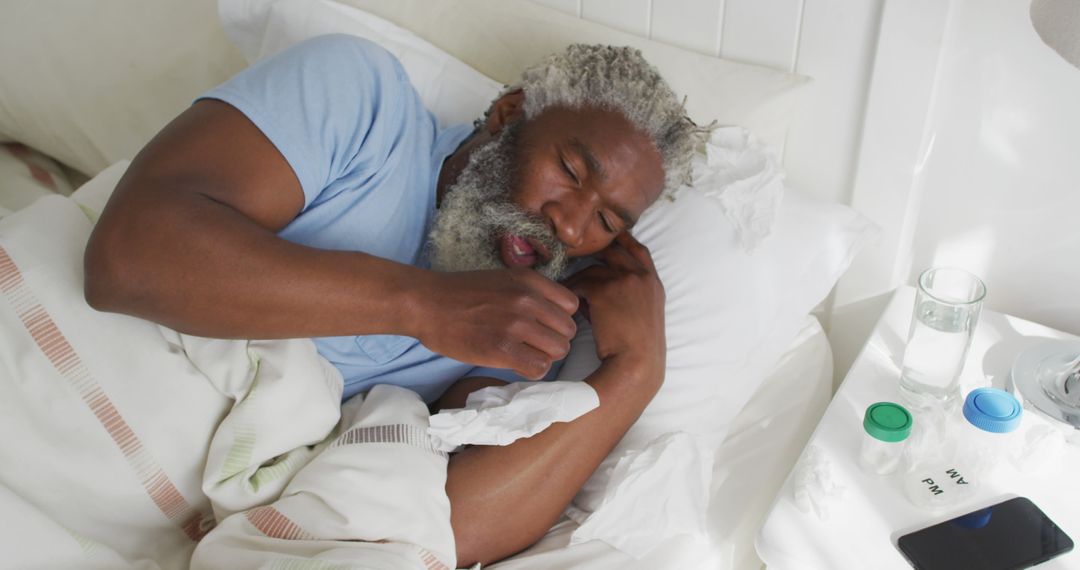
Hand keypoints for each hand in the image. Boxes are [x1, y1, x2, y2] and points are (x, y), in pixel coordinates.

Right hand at [414, 268, 577, 379]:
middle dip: (554, 341)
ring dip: (544, 356)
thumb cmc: (461, 294)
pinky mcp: (502, 349)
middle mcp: (527, 300)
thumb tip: (554, 317)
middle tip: (533, 345)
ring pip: (558, 351)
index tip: (544, 326)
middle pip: (568, 331)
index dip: (559, 320)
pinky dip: (532, 370)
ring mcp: (515, 325)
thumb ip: (530, 293)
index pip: (570, 305)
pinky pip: (539, 368)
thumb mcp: (503, 279)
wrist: (427, 304)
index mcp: (529, 280)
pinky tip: (517, 364)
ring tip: (524, 354)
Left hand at [562, 232, 665, 379]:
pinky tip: (564, 304)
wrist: (637, 364)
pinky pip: (579, 284)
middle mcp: (641, 276)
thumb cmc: (637, 348)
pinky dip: (570, 292)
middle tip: (576, 255)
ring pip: (591, 270)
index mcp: (654, 283)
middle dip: (594, 254)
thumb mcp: (642, 315)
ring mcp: (623, 280)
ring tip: (567, 292)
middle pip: (613, 252)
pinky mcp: (604, 290)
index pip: (639, 251)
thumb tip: (591, 289)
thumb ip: (625, 295)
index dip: (624, 241)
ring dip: (578, 280)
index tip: (611, 238)